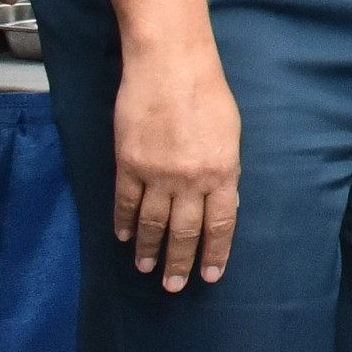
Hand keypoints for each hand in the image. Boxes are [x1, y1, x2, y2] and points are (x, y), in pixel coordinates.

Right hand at [113, 46, 241, 291]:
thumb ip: (225, 170)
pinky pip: (125, 202)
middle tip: (174, 286)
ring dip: (148, 249)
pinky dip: (122, 222)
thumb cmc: (207, 92)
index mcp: (222, 172)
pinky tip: (122, 237)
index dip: (214, 252)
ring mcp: (157, 174)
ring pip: (151, 223)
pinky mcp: (128, 164)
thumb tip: (222, 201)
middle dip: (180, 262)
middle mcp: (190, 180)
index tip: (209, 275)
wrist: (169, 65)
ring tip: (146, 268)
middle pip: (184, 232)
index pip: (220, 224)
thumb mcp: (230, 134)